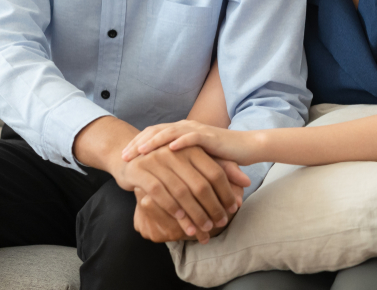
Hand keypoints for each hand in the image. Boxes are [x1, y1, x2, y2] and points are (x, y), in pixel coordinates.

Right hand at [115, 146, 249, 241]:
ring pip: (182, 192)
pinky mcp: (140, 170)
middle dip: (213, 207)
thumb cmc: (168, 162)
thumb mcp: (194, 162)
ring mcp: (157, 160)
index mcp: (192, 148)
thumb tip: (247, 182)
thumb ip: (221, 168)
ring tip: (204, 229)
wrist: (129, 154)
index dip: (226, 192)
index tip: (233, 209)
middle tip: (220, 224)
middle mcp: (176, 152)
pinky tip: (181, 221)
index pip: (215, 172)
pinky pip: (160, 192)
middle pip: (201, 184)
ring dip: (194, 214)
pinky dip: (173, 208)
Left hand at [122, 120, 260, 165]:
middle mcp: (185, 127)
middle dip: (138, 144)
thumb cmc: (219, 157)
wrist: (244, 148)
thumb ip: (177, 163)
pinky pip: (191, 137)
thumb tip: (157, 176)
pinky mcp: (209, 136)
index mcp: (179, 132)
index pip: (152, 135)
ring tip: (140, 152)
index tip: (122, 157)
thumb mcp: (193, 160)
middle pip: (155, 132)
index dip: (136, 144)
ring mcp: (196, 130)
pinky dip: (179, 142)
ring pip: (169, 133)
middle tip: (123, 156)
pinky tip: (168, 150)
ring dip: (153, 142)